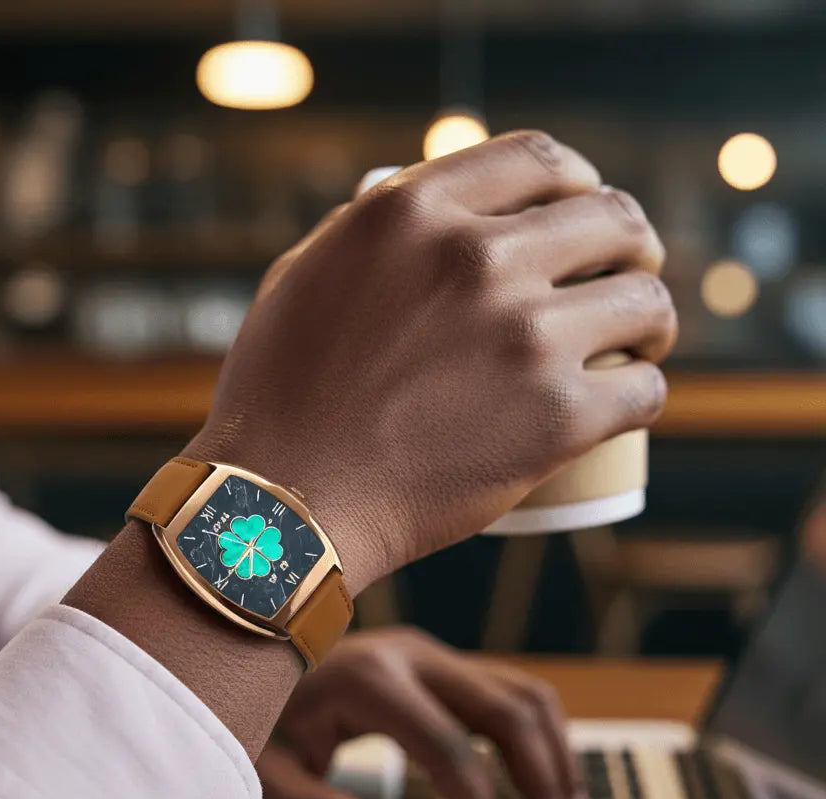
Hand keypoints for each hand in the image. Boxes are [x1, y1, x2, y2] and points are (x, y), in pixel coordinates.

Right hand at [185, 131, 675, 592]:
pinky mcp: (556, 420)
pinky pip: (646, 390)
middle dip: (631, 246)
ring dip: (654, 319)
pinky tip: (629, 398)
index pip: (541, 158)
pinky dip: (646, 392)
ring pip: (647, 302)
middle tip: (626, 277)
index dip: (580, 180)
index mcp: (411, 212)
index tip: (585, 210)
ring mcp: (523, 339)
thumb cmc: (280, 399)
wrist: (284, 505)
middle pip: (612, 220)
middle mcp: (475, 259)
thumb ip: (366, 232)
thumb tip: (429, 215)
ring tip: (640, 343)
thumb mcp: (303, 278)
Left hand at [255, 627, 588, 798]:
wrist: (254, 652)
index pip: (447, 746)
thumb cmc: (260, 719)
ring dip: (554, 753)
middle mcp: (410, 654)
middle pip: (504, 709)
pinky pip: (509, 690)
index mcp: (369, 679)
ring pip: (520, 691)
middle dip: (541, 780)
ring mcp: (430, 653)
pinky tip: (549, 781)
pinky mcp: (440, 662)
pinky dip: (541, 734)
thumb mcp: (266, 771)